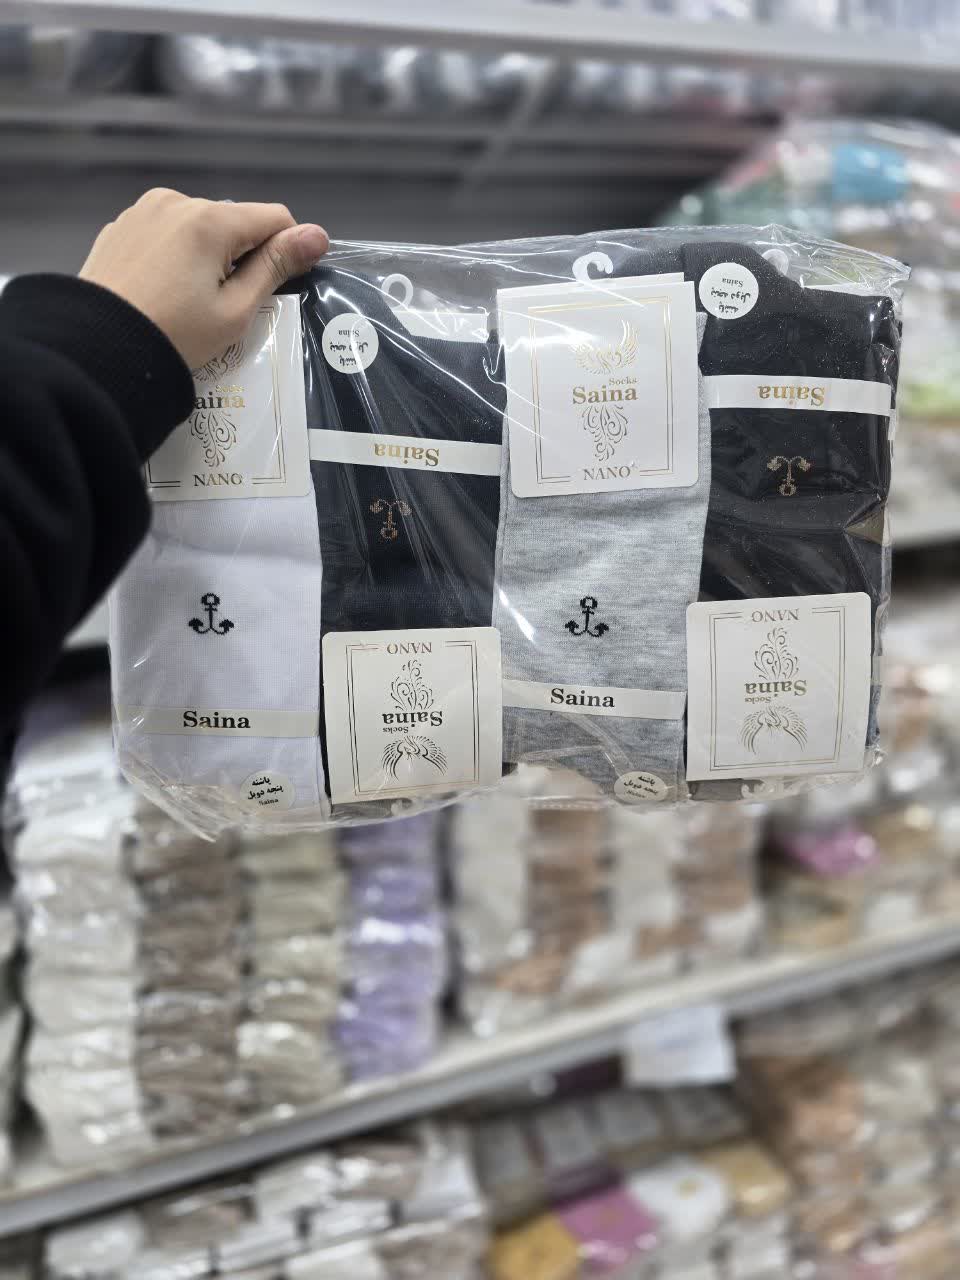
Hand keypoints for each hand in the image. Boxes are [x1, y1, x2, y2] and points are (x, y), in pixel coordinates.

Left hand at [80, 188, 328, 371]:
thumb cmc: (174, 336)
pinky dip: (176, 255)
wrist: (95, 349)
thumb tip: (318, 235)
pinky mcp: (120, 227)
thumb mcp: (236, 310)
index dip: (287, 250)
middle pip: (234, 221)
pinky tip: (162, 291)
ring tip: (190, 300)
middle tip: (225, 306)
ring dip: (209, 255)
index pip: (274, 217)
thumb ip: (276, 267)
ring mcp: (143, 211)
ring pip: (199, 226)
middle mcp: (176, 201)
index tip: (276, 288)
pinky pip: (166, 233)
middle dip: (242, 255)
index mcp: (209, 220)